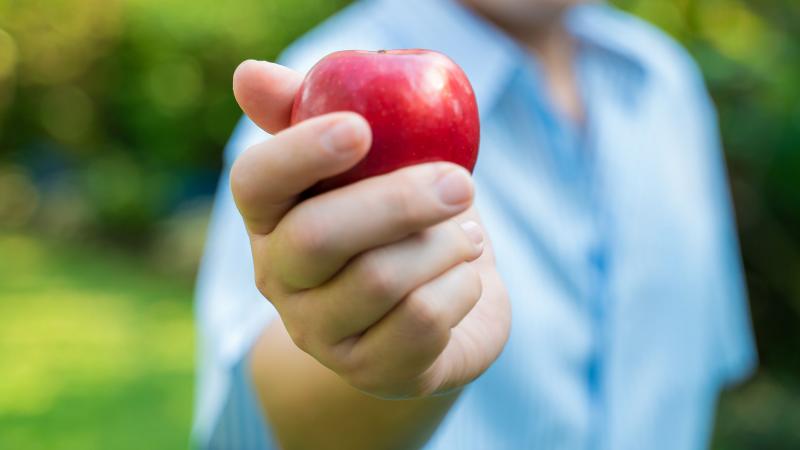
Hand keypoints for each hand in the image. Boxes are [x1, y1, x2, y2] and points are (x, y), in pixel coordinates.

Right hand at [230, 60, 510, 398]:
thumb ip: (314, 112)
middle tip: (462, 183)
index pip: (254, 184)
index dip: (300, 153)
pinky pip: (423, 323)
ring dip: (444, 247)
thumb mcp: (368, 163)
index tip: (361, 128)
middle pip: (319, 238)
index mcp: (270, 219)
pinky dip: (462, 288)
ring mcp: (320, 332)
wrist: (441, 302)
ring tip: (468, 236)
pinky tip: (464, 277)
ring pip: (380, 281)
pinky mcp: (371, 371)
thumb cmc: (400, 220)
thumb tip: (249, 75)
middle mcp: (279, 279)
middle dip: (400, 202)